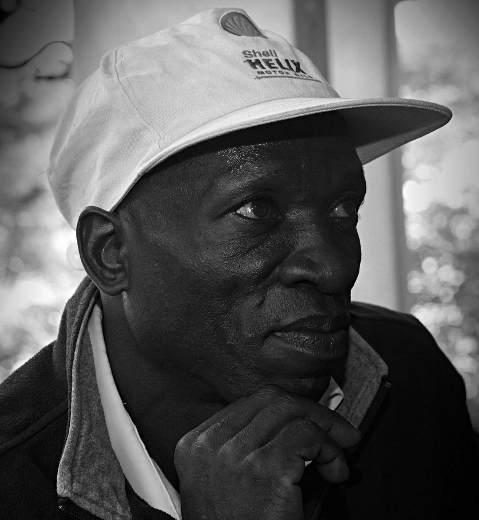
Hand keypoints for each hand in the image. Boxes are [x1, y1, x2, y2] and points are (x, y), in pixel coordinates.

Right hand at [174, 385, 360, 519]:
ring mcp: (235, 454)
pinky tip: (334, 471)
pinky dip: (330, 450)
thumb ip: (241, 448)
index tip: (308, 419)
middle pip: (271, 399)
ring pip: (291, 411)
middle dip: (311, 410)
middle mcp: (210, 444)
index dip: (287, 408)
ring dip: (327, 429)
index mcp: (196, 445)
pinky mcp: (264, 469)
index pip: (249, 403)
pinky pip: (307, 435)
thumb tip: (287, 422)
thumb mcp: (223, 483)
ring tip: (337, 454)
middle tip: (336, 428)